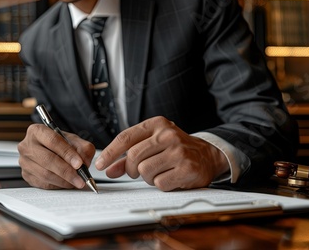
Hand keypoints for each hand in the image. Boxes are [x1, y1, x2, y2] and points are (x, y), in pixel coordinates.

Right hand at [18, 124, 95, 189]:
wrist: (49, 150)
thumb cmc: (60, 144)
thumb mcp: (74, 140)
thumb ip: (83, 148)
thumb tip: (84, 162)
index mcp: (37, 131)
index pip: (53, 141)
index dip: (67, 153)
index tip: (79, 163)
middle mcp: (27, 145)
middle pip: (48, 160)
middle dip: (67, 171)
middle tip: (80, 178)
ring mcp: (24, 161)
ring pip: (45, 174)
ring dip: (64, 181)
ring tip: (76, 182)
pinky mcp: (26, 175)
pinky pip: (43, 183)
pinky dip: (57, 185)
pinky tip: (67, 184)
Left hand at [95, 116, 229, 190]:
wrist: (208, 155)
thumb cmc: (174, 149)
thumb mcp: (152, 145)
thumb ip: (129, 155)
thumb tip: (108, 169)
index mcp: (157, 124)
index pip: (126, 137)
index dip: (109, 152)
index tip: (100, 164)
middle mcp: (168, 135)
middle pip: (133, 156)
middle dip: (129, 168)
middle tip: (135, 172)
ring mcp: (179, 151)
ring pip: (144, 171)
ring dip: (146, 177)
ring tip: (158, 172)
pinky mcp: (187, 169)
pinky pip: (159, 183)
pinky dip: (160, 184)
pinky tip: (169, 177)